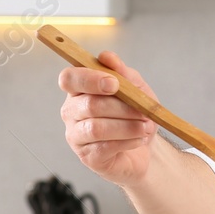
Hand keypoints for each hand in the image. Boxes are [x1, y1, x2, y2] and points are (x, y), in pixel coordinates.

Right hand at [59, 52, 159, 188]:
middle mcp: (71, 111)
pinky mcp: (87, 156)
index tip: (114, 84)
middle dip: (122, 108)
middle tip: (144, 112)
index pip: (69, 78)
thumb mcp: (136, 89)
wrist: (145, 147)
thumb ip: (123, 73)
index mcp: (79, 90)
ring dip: (127, 126)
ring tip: (145, 127)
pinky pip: (104, 147)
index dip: (89, 79)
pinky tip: (139, 139)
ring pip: (96, 127)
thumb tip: (106, 57)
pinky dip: (127, 141)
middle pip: (89, 104)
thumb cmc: (135, 115)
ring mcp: (76, 135)